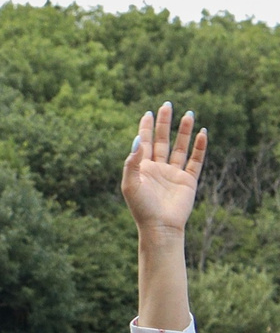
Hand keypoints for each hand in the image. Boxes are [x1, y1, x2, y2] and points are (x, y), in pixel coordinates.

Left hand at [124, 103, 205, 238]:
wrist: (160, 227)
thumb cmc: (141, 208)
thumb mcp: (131, 184)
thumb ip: (132, 162)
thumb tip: (137, 139)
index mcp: (143, 169)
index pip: (144, 143)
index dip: (146, 128)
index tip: (148, 113)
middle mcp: (158, 169)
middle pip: (163, 140)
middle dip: (165, 123)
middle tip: (168, 105)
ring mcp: (174, 174)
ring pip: (180, 148)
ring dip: (184, 131)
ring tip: (188, 114)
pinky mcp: (188, 181)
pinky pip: (196, 161)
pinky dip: (200, 147)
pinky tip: (202, 133)